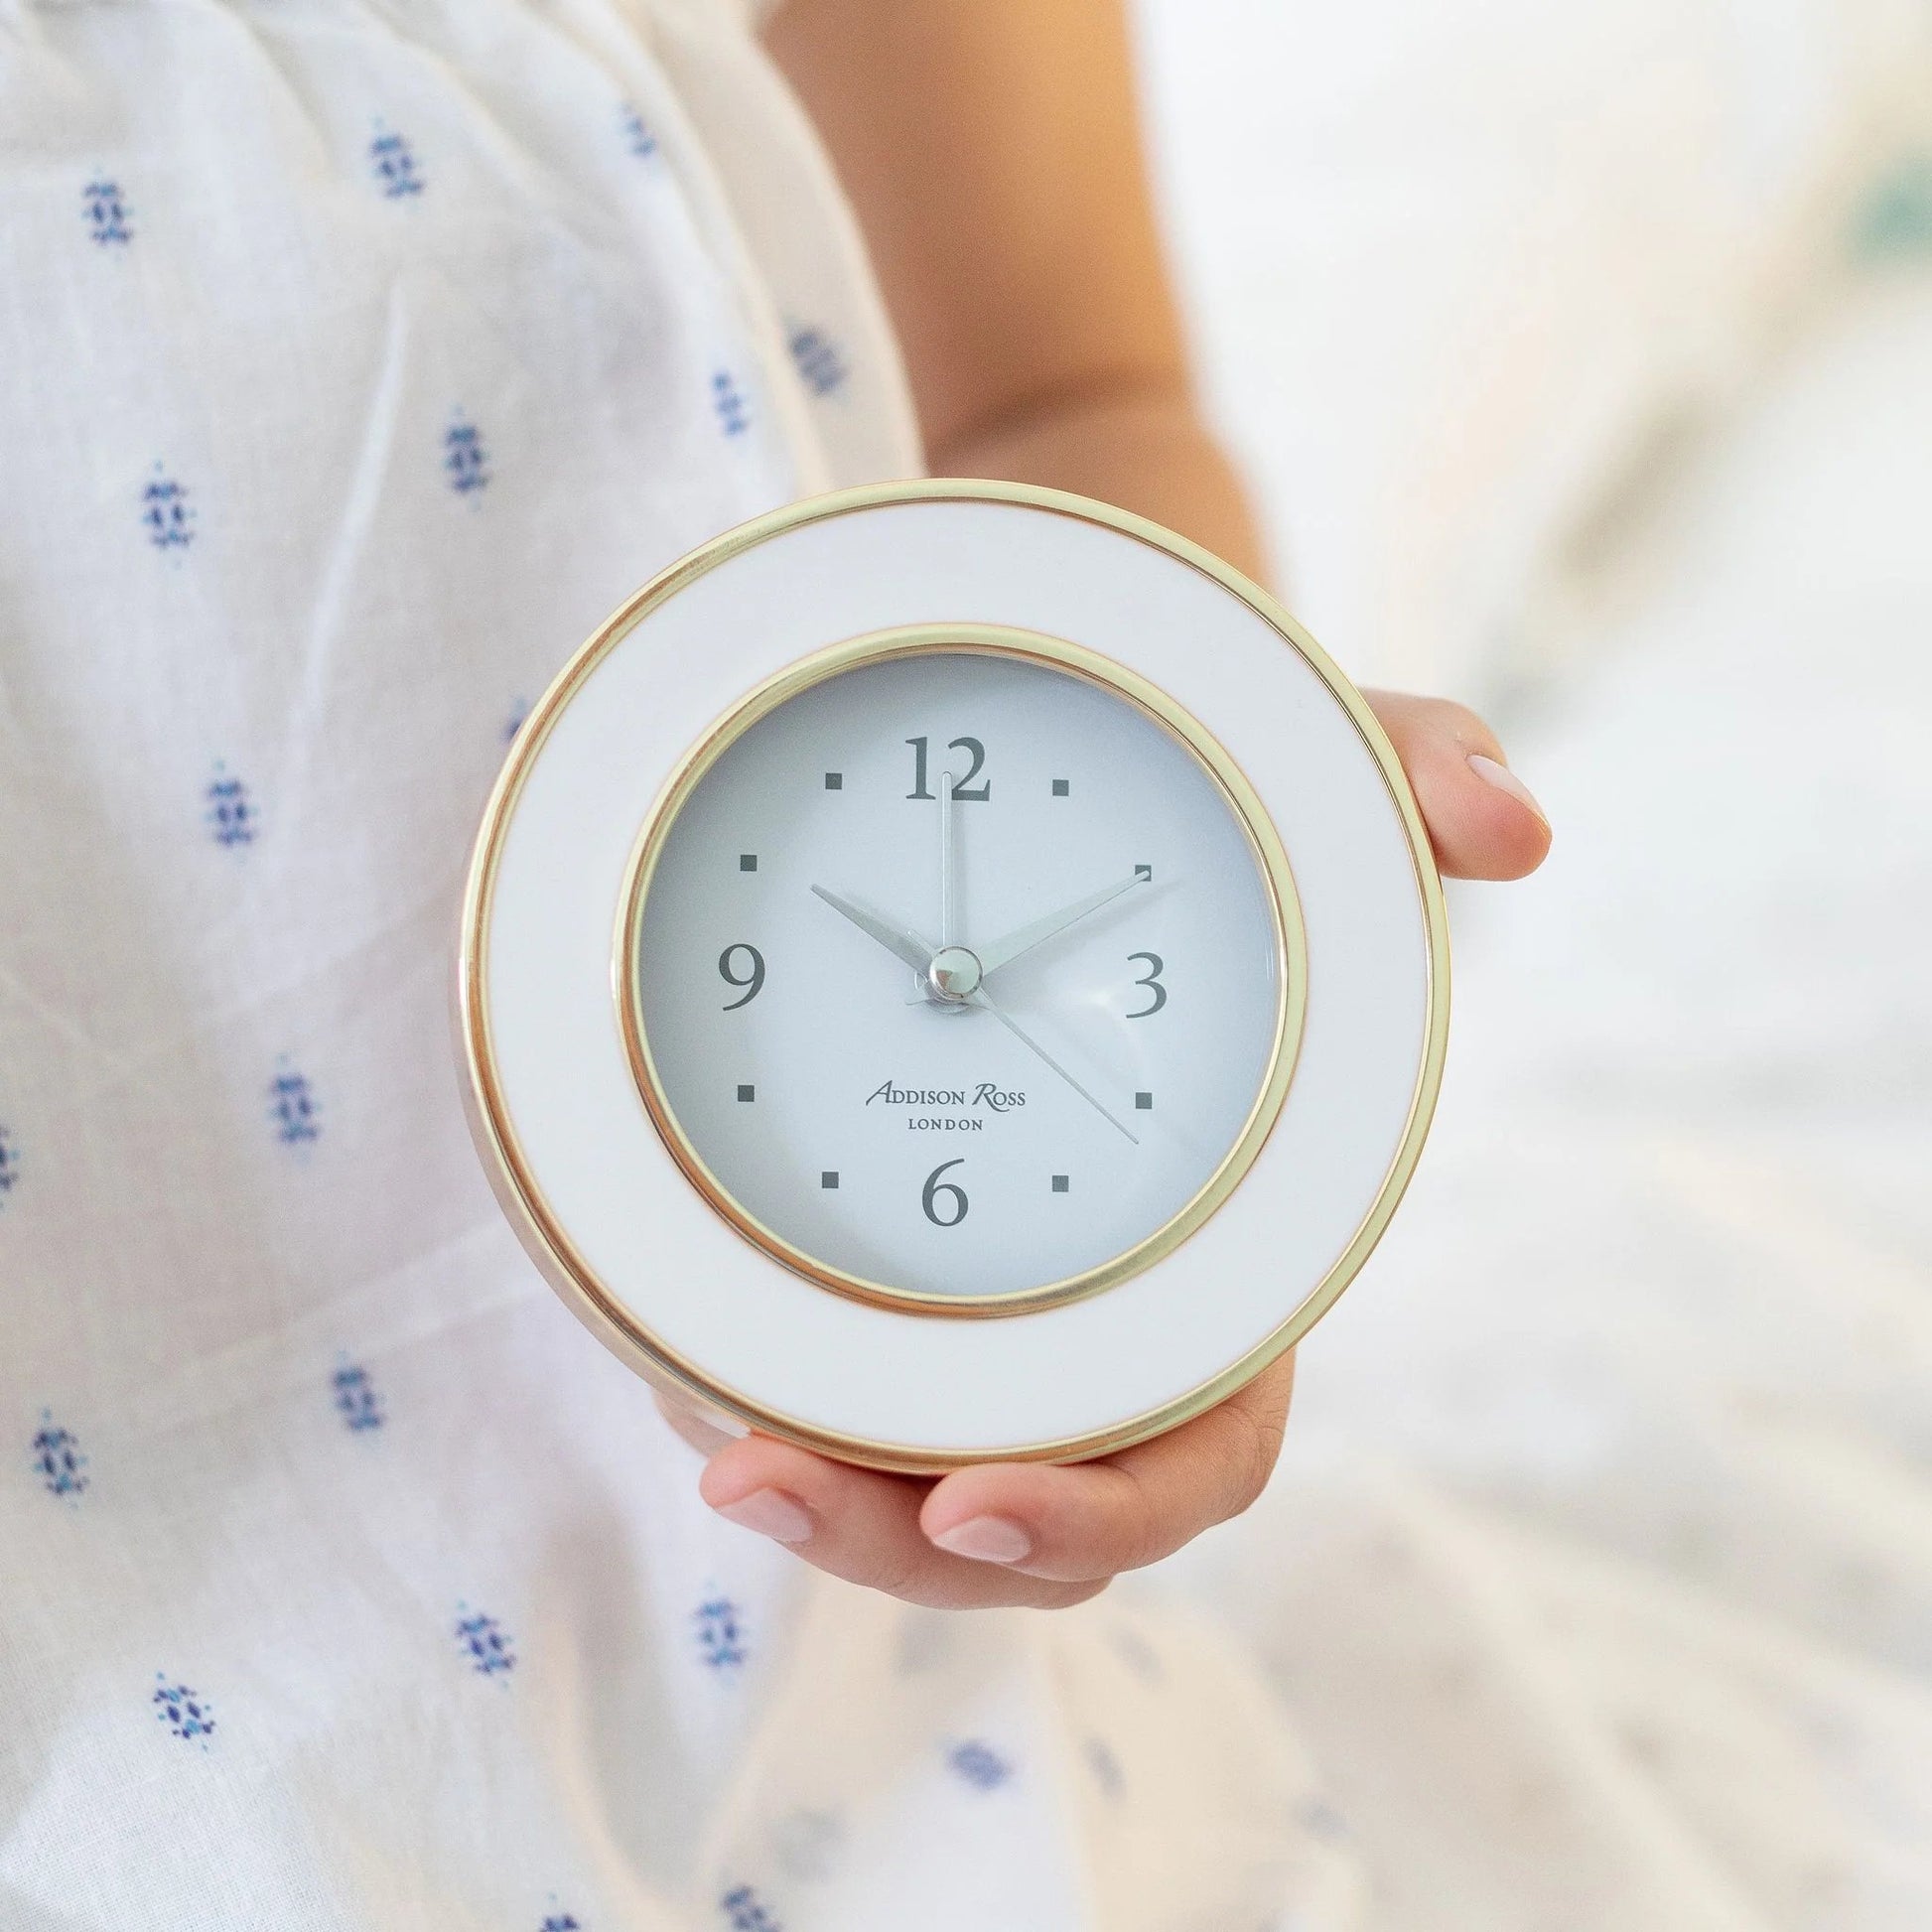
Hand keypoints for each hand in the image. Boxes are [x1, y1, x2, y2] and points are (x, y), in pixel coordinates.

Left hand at [668, 691, 1548, 1607]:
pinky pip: (818, 1394)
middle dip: (896, 1546)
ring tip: (711, 1443)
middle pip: (1023, 1519)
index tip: (984, 1497)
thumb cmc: (1213, 838)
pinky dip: (750, 1403)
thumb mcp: (1311, 780)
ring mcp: (983, 1326)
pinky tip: (684, 1361)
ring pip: (902, 1487)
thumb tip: (1513, 823)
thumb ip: (1413, 770)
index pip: (1190, 1461)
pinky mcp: (871, 1288)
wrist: (1081, 822)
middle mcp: (1101, 1333)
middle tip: (762, 1479)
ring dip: (807, 1500)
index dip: (1104, 1511)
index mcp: (1222, 1285)